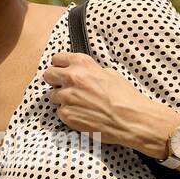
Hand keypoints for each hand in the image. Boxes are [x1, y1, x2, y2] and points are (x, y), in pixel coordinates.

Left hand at [40, 51, 178, 154]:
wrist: (130, 119)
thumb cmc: (125, 97)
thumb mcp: (109, 73)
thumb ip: (90, 71)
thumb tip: (81, 73)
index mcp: (82, 64)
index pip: (57, 59)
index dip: (60, 65)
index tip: (62, 70)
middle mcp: (71, 77)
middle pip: (48, 75)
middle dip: (55, 80)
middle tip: (64, 87)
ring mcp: (67, 97)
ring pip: (53, 95)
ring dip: (62, 99)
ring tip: (79, 104)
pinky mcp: (66, 114)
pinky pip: (60, 112)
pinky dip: (68, 113)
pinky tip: (82, 114)